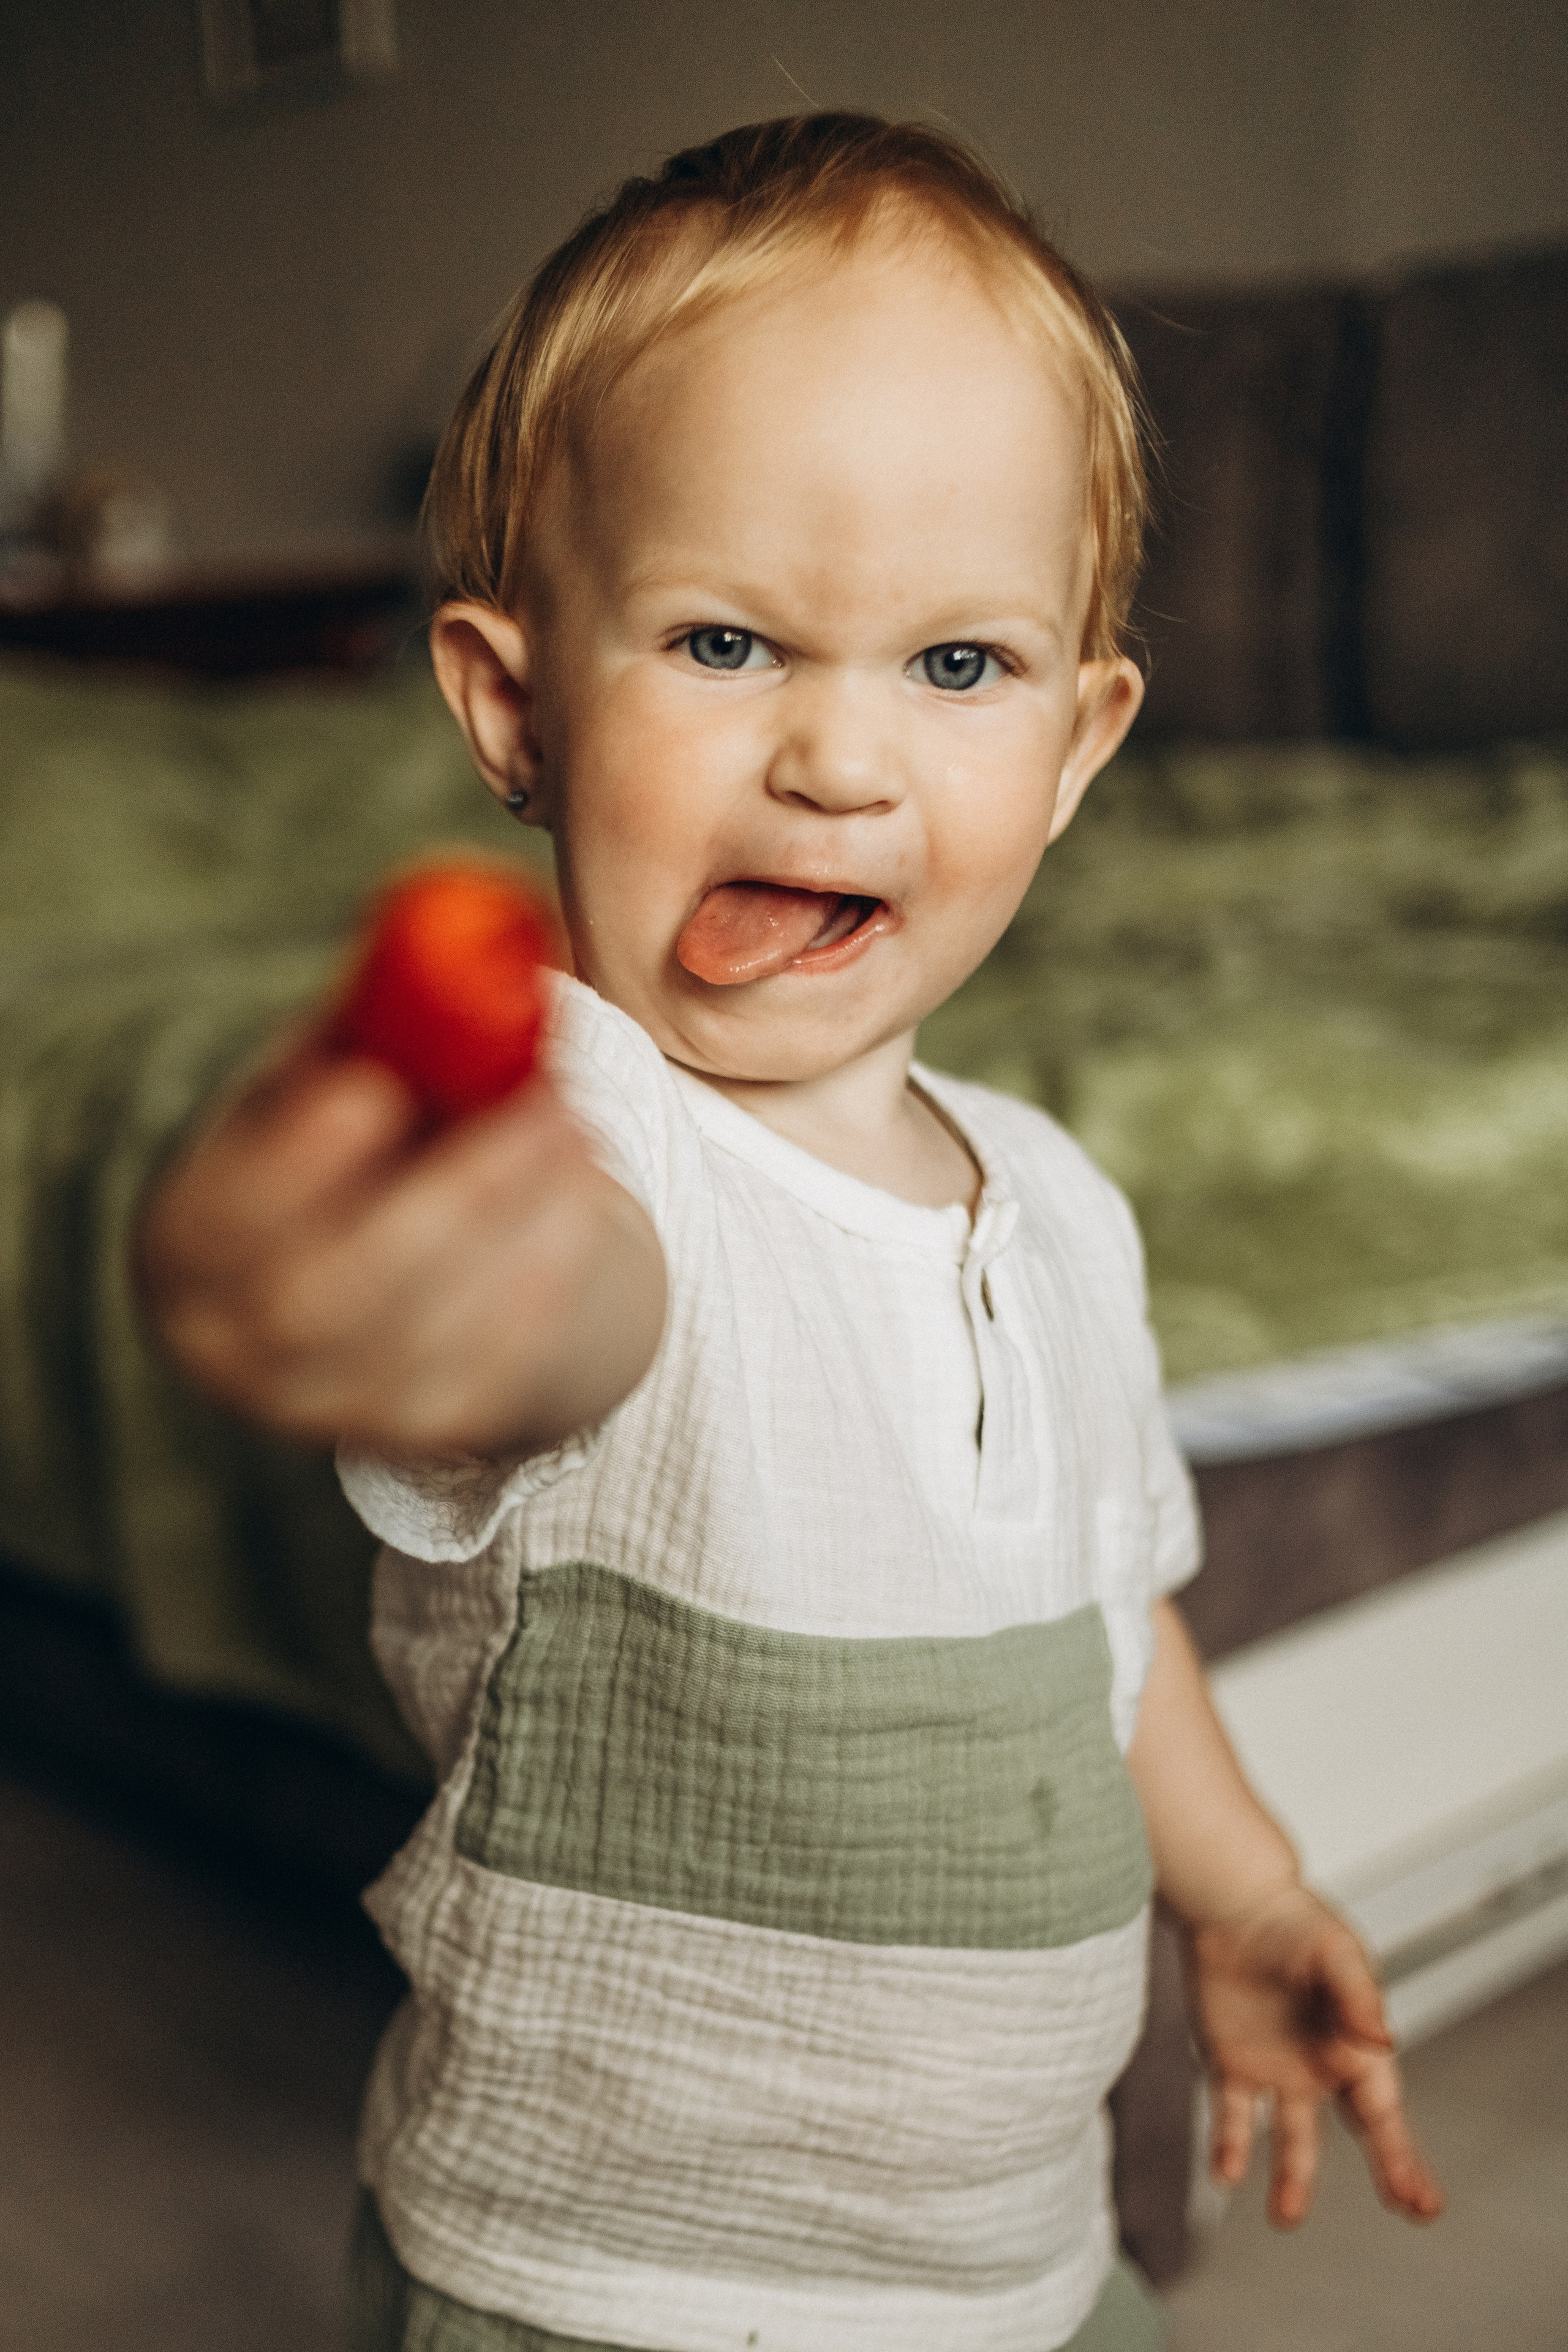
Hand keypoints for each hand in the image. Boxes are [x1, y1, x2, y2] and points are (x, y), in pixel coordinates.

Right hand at [136, 1028, 664, 1455]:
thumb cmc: (355, 1147)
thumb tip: (446, 928)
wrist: (403, 1272)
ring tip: (574, 1131)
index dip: (289, 1160)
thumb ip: (367, 1029)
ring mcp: (328, 1404)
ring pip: (427, 1332)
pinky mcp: (422, 1428)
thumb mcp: (329, 1083)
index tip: (371, 1089)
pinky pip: (489, 1369)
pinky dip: (540, 1280)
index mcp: (186, 1246)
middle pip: (331, 1291)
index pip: (219, 1217)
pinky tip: (580, 1205)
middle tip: (542, 1104)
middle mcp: (236, 1345)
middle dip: (451, 1191)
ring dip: (518, 1221)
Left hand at [1183, 1881, 1444, 2229]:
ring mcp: (1277, 2068)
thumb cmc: (1292, 1920)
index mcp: (1354, 2044)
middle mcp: (1322, 2064)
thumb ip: (1356, 1995)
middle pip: (1362, 2129)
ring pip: (1293, 2137)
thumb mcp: (1334, 1951)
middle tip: (1411, 2209)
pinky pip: (1231, 2115)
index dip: (1403, 2155)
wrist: (1230, 1901)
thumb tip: (1382, 2039)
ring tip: (1286, 2217)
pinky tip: (1226, 2175)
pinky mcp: (1232, 2062)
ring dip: (1292, 2178)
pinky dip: (1229, 2146)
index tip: (1419, 2199)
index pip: (1386, 2110)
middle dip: (1389, 2170)